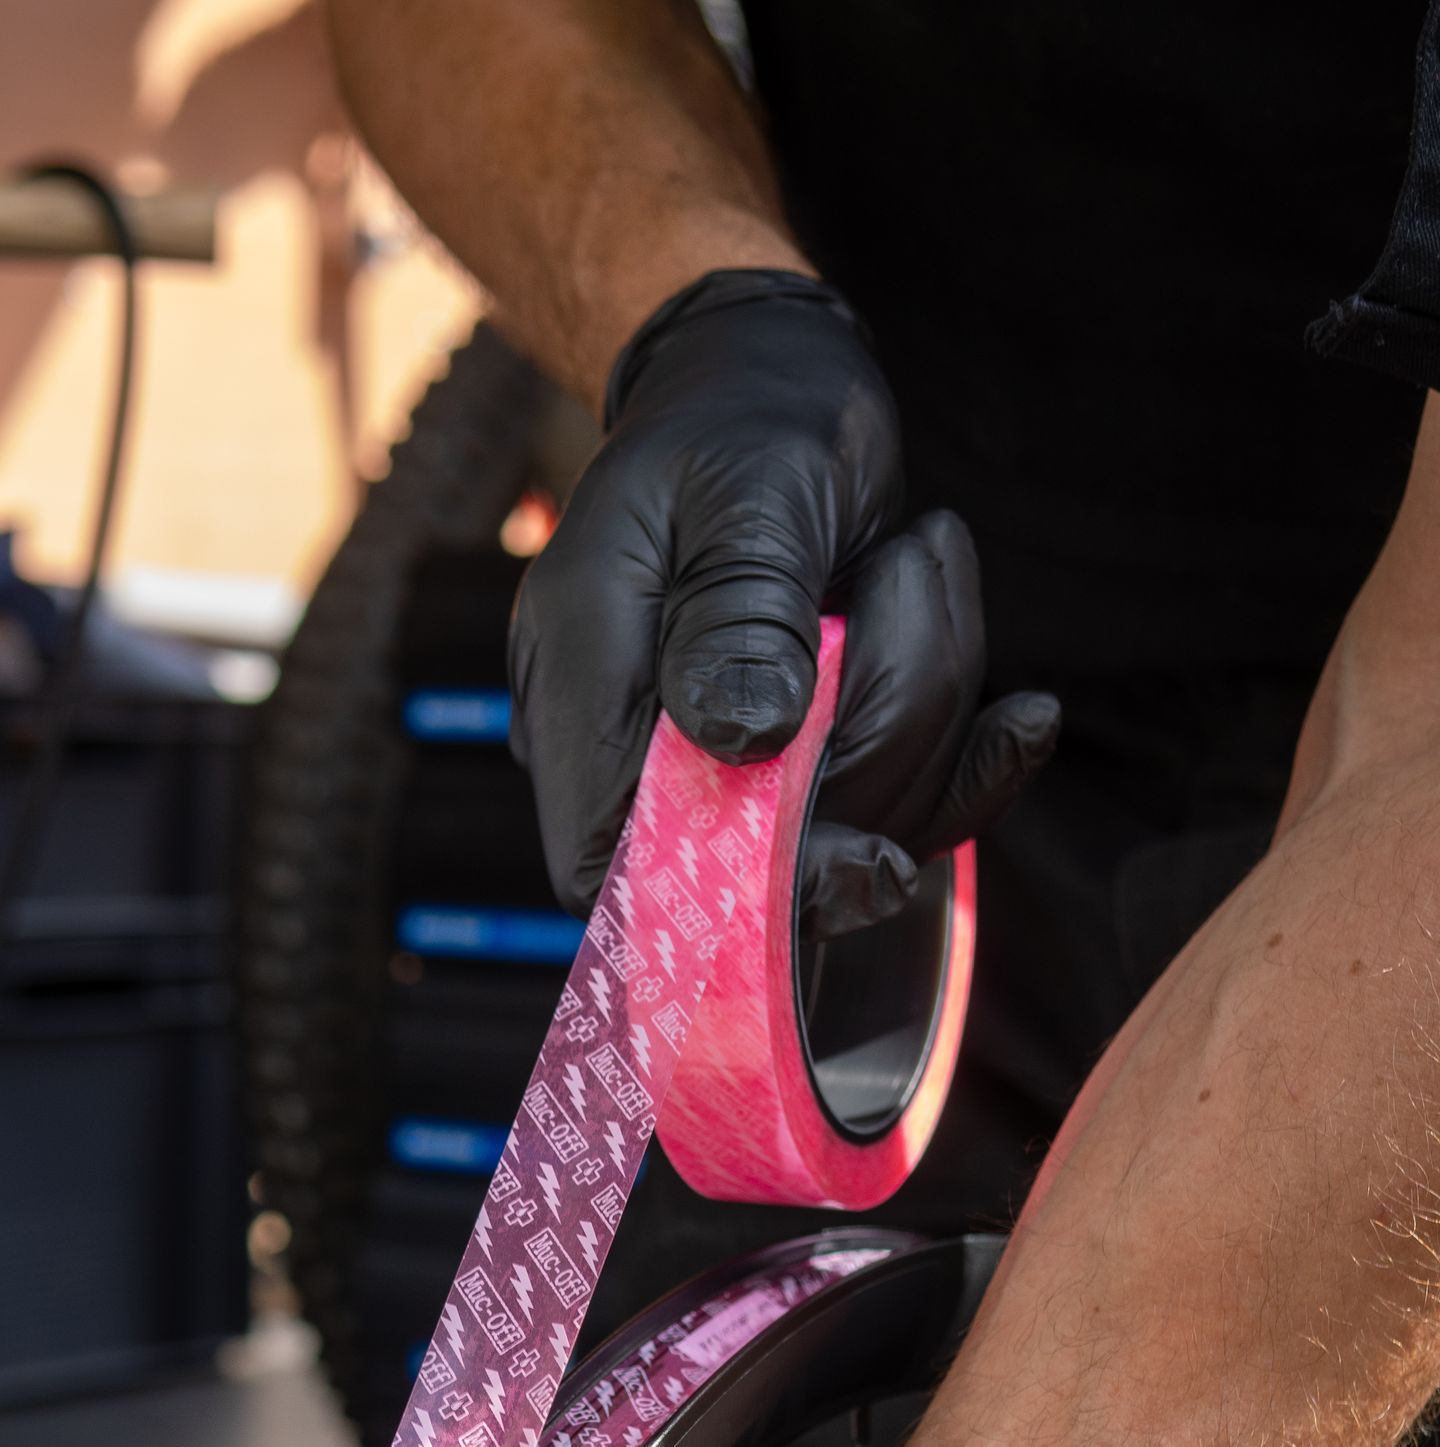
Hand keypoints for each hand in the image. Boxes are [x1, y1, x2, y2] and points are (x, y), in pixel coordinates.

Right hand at [509, 268, 1059, 927]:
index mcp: (586, 681)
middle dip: (881, 743)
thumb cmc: (743, 419)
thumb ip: (740, 614)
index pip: (611, 865)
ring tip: (919, 553)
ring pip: (849, 827)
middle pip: (760, 858)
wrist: (767, 383)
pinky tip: (1026, 722)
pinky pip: (893, 815)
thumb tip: (746, 741)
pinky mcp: (800, 766)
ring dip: (927, 703)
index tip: (870, 858)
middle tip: (911, 563)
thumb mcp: (749, 492)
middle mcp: (639, 745)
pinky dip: (967, 769)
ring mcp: (722, 764)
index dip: (729, 898)